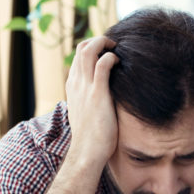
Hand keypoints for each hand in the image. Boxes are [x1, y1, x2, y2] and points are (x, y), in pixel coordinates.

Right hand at [65, 36, 118, 166]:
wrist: (87, 152)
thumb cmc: (91, 137)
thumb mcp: (87, 113)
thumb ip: (91, 102)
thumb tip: (105, 100)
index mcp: (72, 86)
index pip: (78, 57)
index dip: (93, 49)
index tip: (107, 52)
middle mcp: (76, 83)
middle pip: (82, 47)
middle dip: (99, 41)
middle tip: (115, 47)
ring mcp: (85, 87)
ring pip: (89, 50)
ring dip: (104, 43)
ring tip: (117, 49)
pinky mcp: (97, 93)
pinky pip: (103, 64)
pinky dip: (111, 57)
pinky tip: (120, 63)